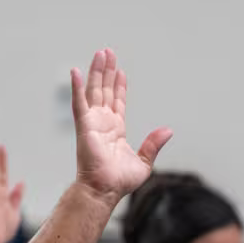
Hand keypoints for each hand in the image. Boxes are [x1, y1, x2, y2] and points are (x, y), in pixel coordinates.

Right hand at [69, 49, 170, 202]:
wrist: (105, 189)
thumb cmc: (119, 182)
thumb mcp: (143, 161)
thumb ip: (153, 144)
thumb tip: (168, 130)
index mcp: (115, 130)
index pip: (117, 102)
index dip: (118, 86)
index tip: (120, 71)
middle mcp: (102, 123)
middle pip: (104, 91)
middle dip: (106, 72)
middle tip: (108, 53)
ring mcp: (92, 122)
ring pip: (93, 90)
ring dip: (96, 72)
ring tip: (100, 53)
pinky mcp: (84, 125)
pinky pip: (79, 102)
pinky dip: (76, 86)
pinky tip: (75, 71)